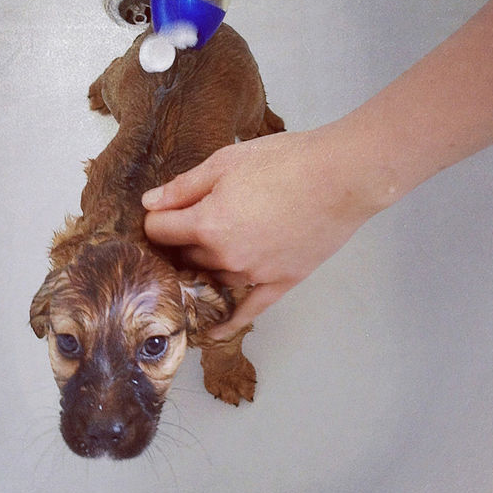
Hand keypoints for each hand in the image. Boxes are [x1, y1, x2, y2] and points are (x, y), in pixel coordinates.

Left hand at [142, 125, 386, 337]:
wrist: (342, 176)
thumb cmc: (286, 161)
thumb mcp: (225, 162)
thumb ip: (183, 187)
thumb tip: (150, 204)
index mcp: (207, 224)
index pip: (159, 230)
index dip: (158, 218)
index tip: (164, 212)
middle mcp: (225, 256)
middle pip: (183, 256)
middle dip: (180, 242)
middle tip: (186, 226)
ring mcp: (253, 274)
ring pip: (211, 278)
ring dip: (204, 268)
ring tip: (205, 255)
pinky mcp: (279, 283)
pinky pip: (247, 311)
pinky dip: (228, 322)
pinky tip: (212, 331)